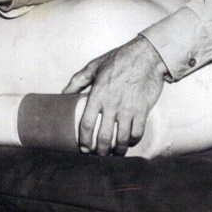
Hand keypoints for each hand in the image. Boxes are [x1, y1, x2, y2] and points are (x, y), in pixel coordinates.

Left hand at [63, 35, 166, 154]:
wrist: (146, 56)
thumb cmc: (119, 59)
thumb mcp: (94, 66)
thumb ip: (78, 81)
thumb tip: (64, 92)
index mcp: (97, 95)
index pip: (87, 124)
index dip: (84, 140)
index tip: (84, 148)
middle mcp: (112, 105)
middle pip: (103, 137)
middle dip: (100, 151)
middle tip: (99, 155)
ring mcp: (128, 109)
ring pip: (121, 139)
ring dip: (117, 151)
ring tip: (114, 153)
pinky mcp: (143, 110)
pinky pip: (137, 133)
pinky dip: (132, 141)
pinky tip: (128, 142)